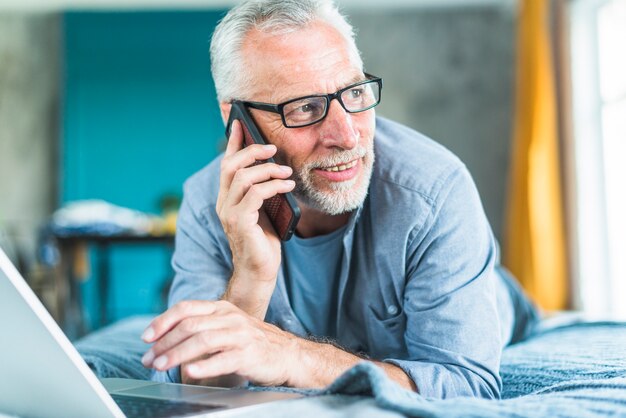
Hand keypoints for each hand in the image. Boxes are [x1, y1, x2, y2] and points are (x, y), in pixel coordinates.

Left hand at [141, 300, 296, 385]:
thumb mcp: (228, 327)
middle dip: (165, 342)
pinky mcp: (250, 353)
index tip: (146, 337)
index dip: (163, 321)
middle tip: (149, 358)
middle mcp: (230, 317)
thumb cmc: (254, 343)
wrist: (288, 354)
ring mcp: (241, 334)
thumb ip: (203, 328)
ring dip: (177, 354)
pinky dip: (205, 365)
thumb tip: (167, 339)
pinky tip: (190, 372)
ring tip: (161, 365)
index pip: (187, 308)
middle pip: (190, 325)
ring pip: (203, 340)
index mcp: (222, 308)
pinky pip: (223, 358)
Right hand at [217, 120, 295, 284]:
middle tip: (272, 148)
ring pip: (243, 177)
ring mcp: (229, 213)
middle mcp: (223, 203)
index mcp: (227, 198)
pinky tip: (288, 186)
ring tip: (286, 172)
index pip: (227, 164)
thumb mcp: (264, 210)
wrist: (259, 271)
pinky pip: (256, 194)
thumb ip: (262, 191)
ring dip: (268, 170)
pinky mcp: (240, 222)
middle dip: (252, 151)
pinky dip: (273, 186)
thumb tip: (276, 167)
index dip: (233, 143)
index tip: (241, 123)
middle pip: (231, 166)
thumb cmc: (263, 241)